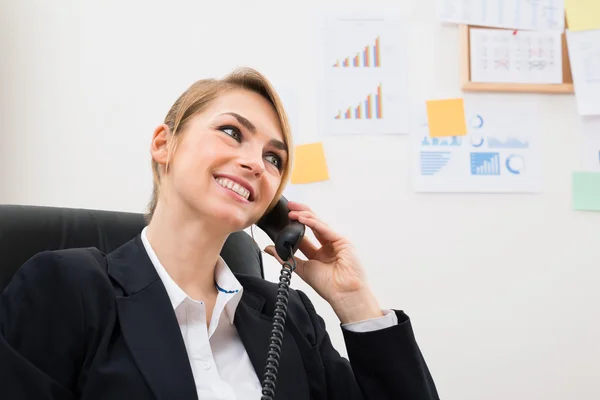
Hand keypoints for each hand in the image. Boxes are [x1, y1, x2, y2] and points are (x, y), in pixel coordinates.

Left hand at [263, 201, 383, 323]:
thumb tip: (269, 248)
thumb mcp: (301, 268)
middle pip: (313, 224)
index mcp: (320, 252)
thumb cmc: (328, 285)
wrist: (343, 294)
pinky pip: (325, 229)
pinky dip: (313, 222)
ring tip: (292, 211)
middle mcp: (328, 245)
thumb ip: (285, 257)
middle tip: (288, 206)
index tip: (284, 218)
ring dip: (305, 215)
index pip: (306, 234)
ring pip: (319, 223)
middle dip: (300, 214)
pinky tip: (302, 218)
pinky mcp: (342, 241)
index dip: (295, 225)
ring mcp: (336, 241)